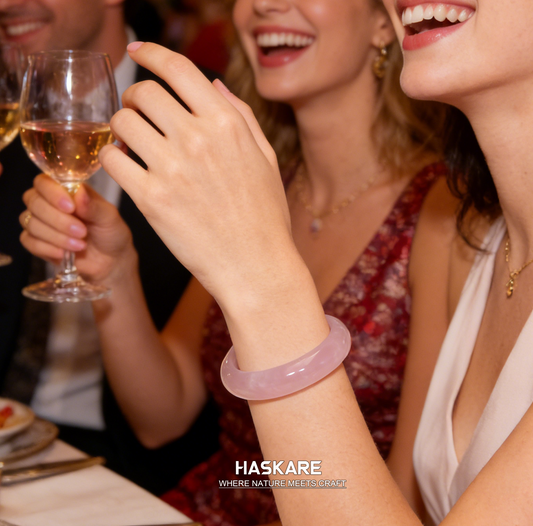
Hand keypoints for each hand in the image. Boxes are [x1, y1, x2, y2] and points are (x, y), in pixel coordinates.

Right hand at [20, 174, 136, 284]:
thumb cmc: (111, 233)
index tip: (71, 207)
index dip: (53, 193)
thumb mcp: (110, 218)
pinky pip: (29, 241)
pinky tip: (64, 253)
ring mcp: (41, 222)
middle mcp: (49, 203)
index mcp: (66, 190)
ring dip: (56, 236)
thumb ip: (94, 206)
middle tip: (82, 232)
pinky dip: (47, 248)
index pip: (44, 182)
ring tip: (80, 244)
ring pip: (30, 222)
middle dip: (58, 220)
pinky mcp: (37, 242)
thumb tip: (79, 192)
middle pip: (34, 202)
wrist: (111, 261)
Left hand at [99, 43, 297, 304]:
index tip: (139, 51)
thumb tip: (213, 84)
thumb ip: (241, 116)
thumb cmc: (265, 216)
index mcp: (227, 125)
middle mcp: (198, 139)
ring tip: (130, 142)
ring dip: (122, 127)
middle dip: (135, 97)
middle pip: (145, 93)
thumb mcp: (265, 159)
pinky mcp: (151, 200)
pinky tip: (126, 166)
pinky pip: (113, 162)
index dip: (153, 53)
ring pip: (123, 123)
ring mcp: (172, 169)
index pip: (179, 69)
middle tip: (138, 112)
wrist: (256, 266)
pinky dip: (113, 159)